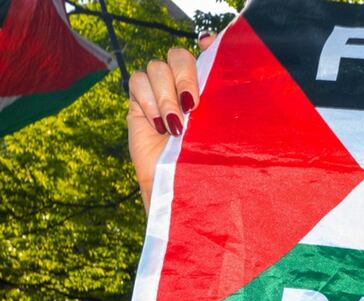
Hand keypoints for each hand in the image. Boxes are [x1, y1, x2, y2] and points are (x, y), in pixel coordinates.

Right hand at [127, 34, 214, 210]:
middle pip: (178, 55)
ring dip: (165, 95)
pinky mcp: (138, 103)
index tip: (208, 45)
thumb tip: (223, 70)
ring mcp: (159, 92)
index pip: (206, 54)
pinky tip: (159, 125)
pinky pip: (137, 82)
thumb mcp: (220, 130)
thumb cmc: (208, 164)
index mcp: (208, 88)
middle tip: (192, 105)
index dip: (207, 46)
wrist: (180, 187)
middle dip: (184, 76)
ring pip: (155, 67)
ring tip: (176, 127)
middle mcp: (183, 86)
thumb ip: (222, 101)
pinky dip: (148, 101)